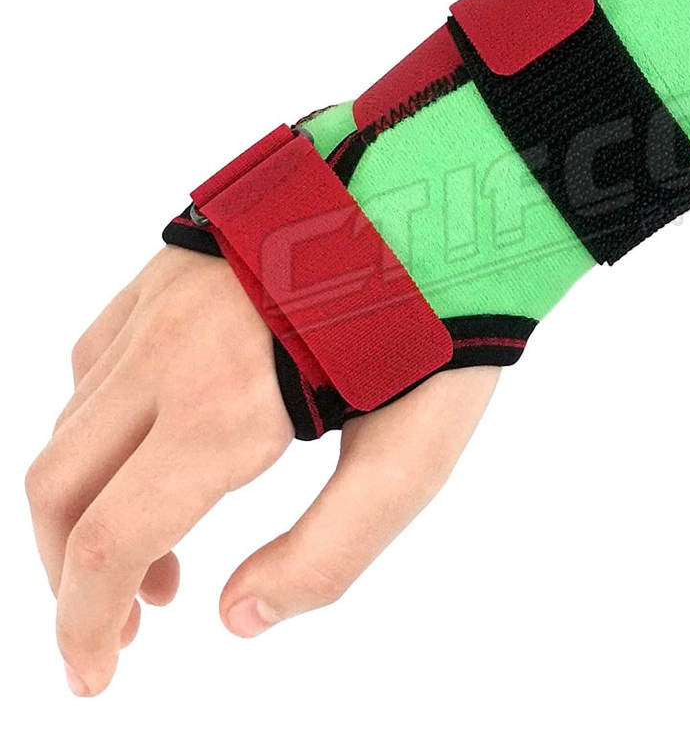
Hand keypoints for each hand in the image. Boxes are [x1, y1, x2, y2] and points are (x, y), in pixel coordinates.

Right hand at [25, 246, 498, 696]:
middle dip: (68, 575)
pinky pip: (98, 355)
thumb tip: (233, 618)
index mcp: (225, 409)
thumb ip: (327, 552)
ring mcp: (163, 297)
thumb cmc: (444, 327)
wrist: (449, 192)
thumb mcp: (413, 459)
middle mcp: (170, 351)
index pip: (108, 542)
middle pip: (58, 485)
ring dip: (86, 501)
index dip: (84, 627)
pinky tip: (151, 441)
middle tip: (126, 621)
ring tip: (157, 546)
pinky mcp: (174, 262)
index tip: (96, 677)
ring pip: (72, 420)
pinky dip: (97, 425)